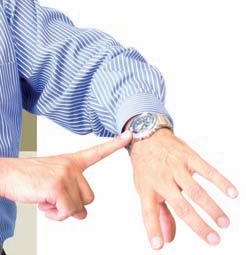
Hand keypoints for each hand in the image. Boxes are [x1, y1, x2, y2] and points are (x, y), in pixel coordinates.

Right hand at [0, 131, 131, 220]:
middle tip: (53, 200)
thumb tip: (82, 214)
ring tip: (45, 200)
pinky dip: (54, 215)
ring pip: (78, 208)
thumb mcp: (52, 181)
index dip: (114, 144)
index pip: (96, 152)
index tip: (130, 134)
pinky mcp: (57, 187)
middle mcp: (70, 166)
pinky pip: (66, 212)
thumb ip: (71, 192)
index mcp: (69, 160)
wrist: (4, 175)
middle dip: (72, 205)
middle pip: (89, 197)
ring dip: (61, 211)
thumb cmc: (25, 178)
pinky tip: (43, 204)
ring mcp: (65, 176)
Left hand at [129, 129, 238, 249]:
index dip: (152, 230)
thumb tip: (166, 240)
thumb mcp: (145, 188)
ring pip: (196, 190)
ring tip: (224, 224)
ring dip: (212, 208)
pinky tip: (233, 193)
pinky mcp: (188, 156)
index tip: (157, 247)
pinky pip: (207, 170)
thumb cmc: (147, 168)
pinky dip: (221, 181)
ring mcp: (175, 167)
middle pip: (180, 205)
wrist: (146, 134)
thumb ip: (158, 214)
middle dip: (198, 225)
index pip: (148, 213)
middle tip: (214, 240)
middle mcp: (160, 179)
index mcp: (147, 189)